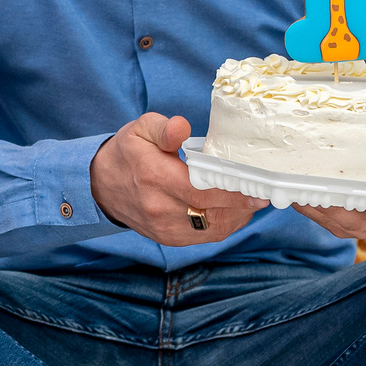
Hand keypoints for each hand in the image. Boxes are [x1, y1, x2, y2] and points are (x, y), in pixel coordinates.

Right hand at [90, 113, 267, 246]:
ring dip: (237, 217)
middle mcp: (159, 207)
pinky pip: (204, 237)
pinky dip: (225, 225)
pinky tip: (235, 212)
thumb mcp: (140, 129)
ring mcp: (163, 227)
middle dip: (242, 205)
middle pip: (211, 213)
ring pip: (212, 229)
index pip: (201, 191)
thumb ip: (164, 128)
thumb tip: (182, 127)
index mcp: (154, 176)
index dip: (233, 193)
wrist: (101, 186)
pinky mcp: (168, 238)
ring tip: (252, 201)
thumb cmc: (127, 154)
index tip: (257, 188)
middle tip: (264, 193)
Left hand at [292, 131, 365, 242]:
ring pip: (317, 208)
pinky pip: (308, 208)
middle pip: (337, 207)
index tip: (339, 171)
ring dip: (300, 187)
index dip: (354, 190)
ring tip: (285, 159)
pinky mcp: (327, 219)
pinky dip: (295, 191)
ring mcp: (345, 225)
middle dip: (318, 185)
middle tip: (300, 156)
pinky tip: (282, 171)